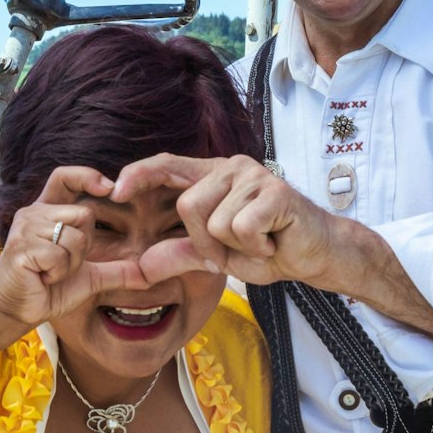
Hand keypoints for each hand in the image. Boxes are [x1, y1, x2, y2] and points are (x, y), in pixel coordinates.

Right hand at [0, 167, 149, 327]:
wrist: (17, 311)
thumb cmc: (49, 290)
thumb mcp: (90, 277)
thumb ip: (118, 271)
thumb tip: (150, 275)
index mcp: (47, 211)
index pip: (65, 177)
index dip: (87, 176)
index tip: (109, 186)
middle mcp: (33, 213)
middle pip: (83, 214)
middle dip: (82, 246)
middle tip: (62, 265)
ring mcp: (25, 228)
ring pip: (73, 236)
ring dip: (70, 263)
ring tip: (50, 272)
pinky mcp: (21, 246)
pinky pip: (59, 254)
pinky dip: (58, 272)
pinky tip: (42, 278)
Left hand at [113, 154, 341, 287]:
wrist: (316, 256)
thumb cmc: (268, 249)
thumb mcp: (216, 257)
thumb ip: (180, 254)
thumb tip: (140, 267)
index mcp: (213, 177)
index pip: (168, 165)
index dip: (140, 173)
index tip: (116, 189)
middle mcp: (231, 168)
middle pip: (188, 206)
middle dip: (207, 242)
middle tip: (237, 248)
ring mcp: (254, 175)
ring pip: (216, 221)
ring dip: (236, 247)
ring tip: (260, 241)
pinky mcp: (275, 191)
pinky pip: (241, 227)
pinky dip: (255, 247)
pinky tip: (273, 241)